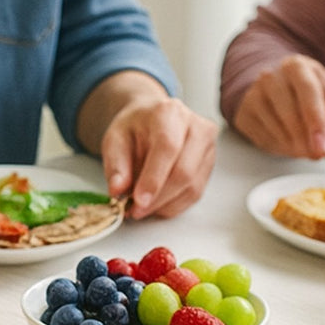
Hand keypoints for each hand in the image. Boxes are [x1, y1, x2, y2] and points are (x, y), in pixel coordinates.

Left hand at [99, 97, 216, 219]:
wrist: (153, 118)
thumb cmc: (135, 128)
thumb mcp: (115, 140)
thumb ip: (116, 166)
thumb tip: (118, 191)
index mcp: (169, 113)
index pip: (168, 147)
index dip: (154, 178)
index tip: (138, 201)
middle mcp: (197, 127)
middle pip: (184, 171)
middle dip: (157, 198)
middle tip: (134, 211)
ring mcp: (208, 147)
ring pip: (192, 187)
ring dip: (164, 205)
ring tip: (141, 207)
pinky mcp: (210, 165)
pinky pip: (194, 194)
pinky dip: (173, 205)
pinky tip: (156, 204)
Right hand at [231, 53, 324, 157]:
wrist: (274, 83)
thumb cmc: (305, 91)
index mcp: (296, 67)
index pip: (309, 94)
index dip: (317, 123)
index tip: (323, 148)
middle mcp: (270, 77)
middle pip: (289, 114)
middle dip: (305, 140)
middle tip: (317, 155)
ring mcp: (252, 95)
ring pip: (275, 129)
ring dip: (293, 146)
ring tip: (304, 148)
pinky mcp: (243, 114)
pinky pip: (262, 138)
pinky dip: (279, 146)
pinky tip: (287, 142)